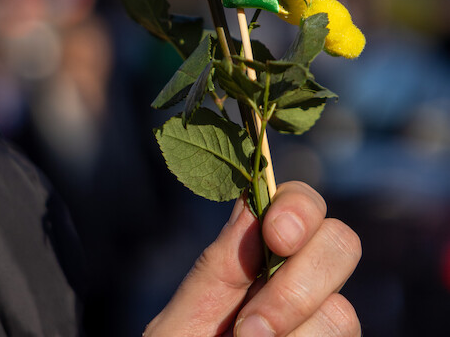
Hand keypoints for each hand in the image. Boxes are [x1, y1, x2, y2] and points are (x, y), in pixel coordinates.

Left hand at [144, 181, 360, 336]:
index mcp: (255, 260)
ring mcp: (320, 329)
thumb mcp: (180, 326)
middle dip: (298, 284)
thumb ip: (215, 268)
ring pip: (343, 312)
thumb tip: (251, 199)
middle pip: (340, 243)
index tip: (275, 236)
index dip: (298, 208)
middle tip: (249, 330)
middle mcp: (297, 287)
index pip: (299, 205)